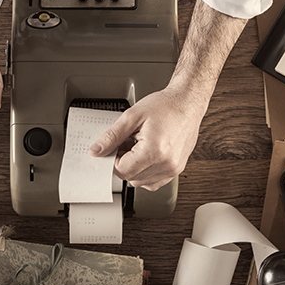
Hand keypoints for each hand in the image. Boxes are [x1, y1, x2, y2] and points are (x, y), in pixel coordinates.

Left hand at [89, 86, 205, 190]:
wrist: (188, 102)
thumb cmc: (165, 106)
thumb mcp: (132, 116)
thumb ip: (112, 136)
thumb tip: (97, 150)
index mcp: (154, 151)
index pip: (122, 170)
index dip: (113, 159)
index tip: (115, 147)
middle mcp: (166, 164)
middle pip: (131, 178)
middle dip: (123, 163)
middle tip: (126, 143)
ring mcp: (173, 169)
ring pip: (141, 182)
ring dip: (134, 168)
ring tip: (138, 146)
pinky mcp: (177, 169)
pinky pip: (154, 182)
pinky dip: (145, 172)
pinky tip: (147, 155)